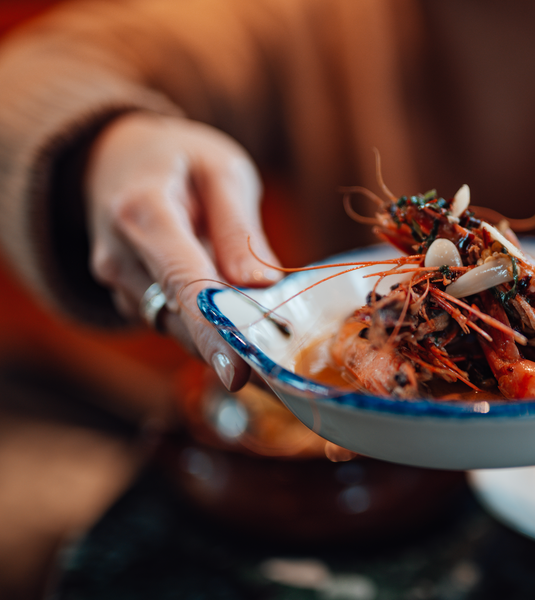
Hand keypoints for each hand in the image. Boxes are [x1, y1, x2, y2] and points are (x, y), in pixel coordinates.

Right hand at [85, 112, 281, 390]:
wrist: (112, 155)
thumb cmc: (178, 158)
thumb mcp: (220, 170)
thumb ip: (238, 228)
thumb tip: (260, 287)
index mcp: (143, 212)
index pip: (182, 284)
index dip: (212, 333)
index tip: (237, 374)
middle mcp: (120, 256)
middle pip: (180, 317)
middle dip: (232, 342)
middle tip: (285, 362)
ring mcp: (118, 282)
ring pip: (178, 328)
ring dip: (222, 335)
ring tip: (269, 334)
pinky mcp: (128, 298)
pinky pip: (173, 323)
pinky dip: (207, 326)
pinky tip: (239, 315)